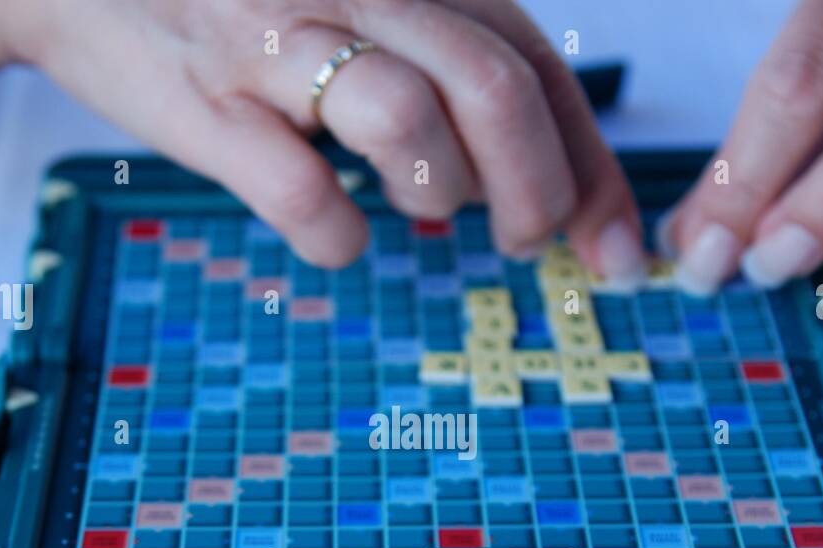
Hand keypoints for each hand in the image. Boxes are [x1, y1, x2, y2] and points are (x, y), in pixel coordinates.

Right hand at [8, 0, 645, 276]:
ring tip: (419, 208)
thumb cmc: (242, 7)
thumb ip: (447, 65)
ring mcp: (277, 43)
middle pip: (493, 92)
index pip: (535, 62)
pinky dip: (338, 239)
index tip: (613, 248)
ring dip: (438, 195)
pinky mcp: (208, 106)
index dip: (591, 164)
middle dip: (536, 193)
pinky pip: (302, 194)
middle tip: (522, 242)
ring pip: (408, 120)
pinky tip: (334, 235)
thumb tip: (534, 177)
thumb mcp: (359, 4)